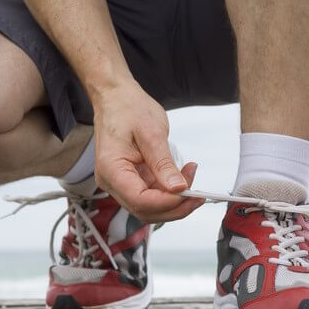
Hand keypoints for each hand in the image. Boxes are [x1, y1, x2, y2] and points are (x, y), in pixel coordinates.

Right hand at [92, 80, 204, 222]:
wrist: (115, 97)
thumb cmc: (127, 108)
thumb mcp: (151, 133)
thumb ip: (164, 164)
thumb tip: (178, 188)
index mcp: (111, 169)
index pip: (140, 201)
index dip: (168, 202)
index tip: (189, 192)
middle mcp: (111, 181)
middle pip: (144, 210)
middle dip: (174, 207)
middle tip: (198, 194)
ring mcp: (119, 182)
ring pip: (148, 207)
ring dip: (172, 202)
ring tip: (192, 183)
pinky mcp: (129, 179)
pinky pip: (149, 195)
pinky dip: (167, 193)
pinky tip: (181, 179)